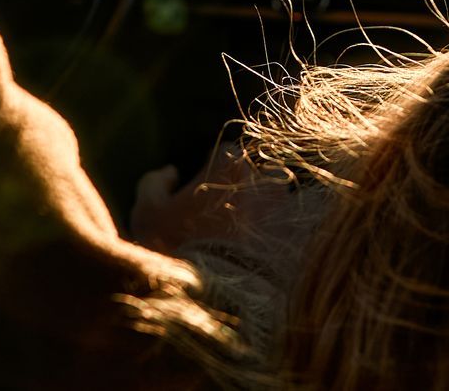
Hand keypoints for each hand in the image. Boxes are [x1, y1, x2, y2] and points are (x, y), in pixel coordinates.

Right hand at [130, 144, 294, 251]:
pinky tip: (261, 256)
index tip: (202, 197)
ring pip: (277, 200)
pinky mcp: (301, 232)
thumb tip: (171, 173)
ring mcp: (287, 204)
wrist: (219, 294)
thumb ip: (154, 184)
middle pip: (256, 175)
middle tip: (224, 220)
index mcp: (230, 161)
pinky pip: (291, 227)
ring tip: (245, 241)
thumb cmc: (180, 246)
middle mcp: (265, 175)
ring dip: (264, 213)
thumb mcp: (147, 213)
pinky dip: (279, 235)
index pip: (225, 154)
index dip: (212, 173)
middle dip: (244, 191)